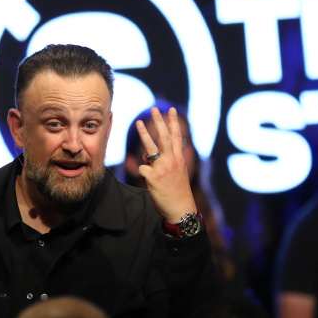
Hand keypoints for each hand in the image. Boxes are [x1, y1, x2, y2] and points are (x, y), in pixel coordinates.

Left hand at [134, 107, 196, 225]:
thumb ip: (164, 161)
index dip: (173, 122)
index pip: (176, 137)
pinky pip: (142, 168)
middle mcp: (172, 161)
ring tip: (137, 123)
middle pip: (164, 137)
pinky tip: (150, 181)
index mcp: (178, 159)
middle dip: (159, 121)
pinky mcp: (153, 177)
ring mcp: (162, 168)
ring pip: (150, 147)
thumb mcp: (176, 173)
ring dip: (144, 134)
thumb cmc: (177, 192)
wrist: (180, 208)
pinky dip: (143, 172)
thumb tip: (147, 155)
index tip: (171, 110)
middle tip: (154, 109)